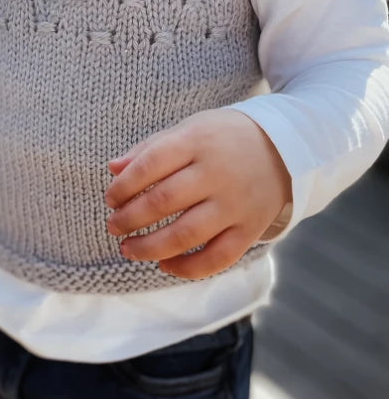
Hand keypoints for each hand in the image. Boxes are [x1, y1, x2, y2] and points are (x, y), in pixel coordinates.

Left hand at [104, 109, 292, 279]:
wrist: (286, 149)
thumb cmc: (224, 139)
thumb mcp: (190, 130)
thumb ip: (150, 149)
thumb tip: (113, 169)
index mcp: (198, 141)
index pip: (151, 164)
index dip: (124, 186)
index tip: (111, 199)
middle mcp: (217, 173)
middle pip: (163, 201)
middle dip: (130, 218)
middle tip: (114, 226)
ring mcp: (235, 203)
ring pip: (186, 235)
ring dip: (150, 247)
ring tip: (128, 249)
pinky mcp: (250, 229)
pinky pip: (217, 258)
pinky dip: (187, 268)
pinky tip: (165, 265)